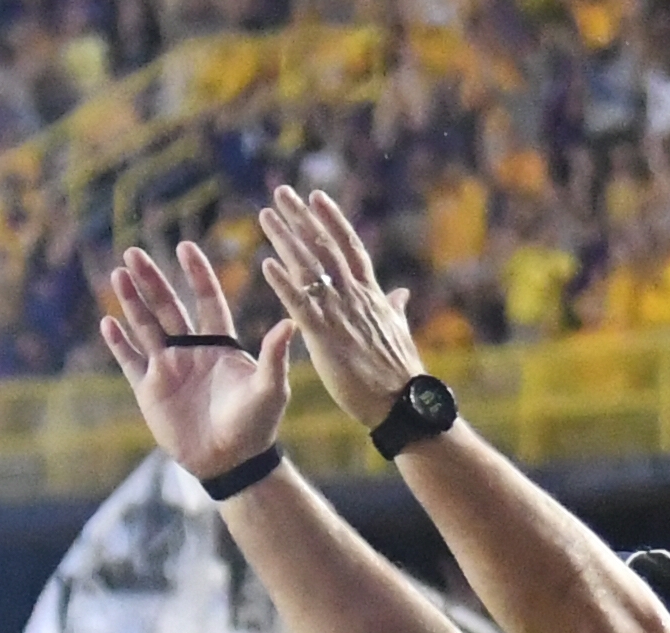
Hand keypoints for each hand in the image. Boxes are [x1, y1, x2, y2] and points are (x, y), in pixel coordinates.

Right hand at [100, 240, 296, 479]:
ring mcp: (168, 368)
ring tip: (119, 275)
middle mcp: (192, 350)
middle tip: (134, 253)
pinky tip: (107, 323)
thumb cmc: (256, 426)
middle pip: (168, 307)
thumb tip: (290, 322)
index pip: (207, 300)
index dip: (196, 274)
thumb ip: (275, 356)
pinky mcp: (150, 390)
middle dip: (152, 280)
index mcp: (220, 344)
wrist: (231, 462)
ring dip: (131, 302)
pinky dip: (118, 344)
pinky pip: (130, 362)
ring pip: (146, 327)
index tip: (185, 248)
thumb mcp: (270, 389)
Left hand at [255, 186, 425, 434]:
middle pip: (324, 247)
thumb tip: (401, 292)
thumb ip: (394, 307)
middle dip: (302, 218)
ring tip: (266, 215)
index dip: (332, 219)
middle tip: (282, 192)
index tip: (316, 196)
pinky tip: (266, 264)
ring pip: (310, 268)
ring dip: (286, 239)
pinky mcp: (326, 337)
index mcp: (371, 293)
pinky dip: (284, 283)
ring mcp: (340, 314)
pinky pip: (301, 305)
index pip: (349, 246)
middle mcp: (355, 296)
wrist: (403, 403)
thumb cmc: (400, 372)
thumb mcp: (398, 331)